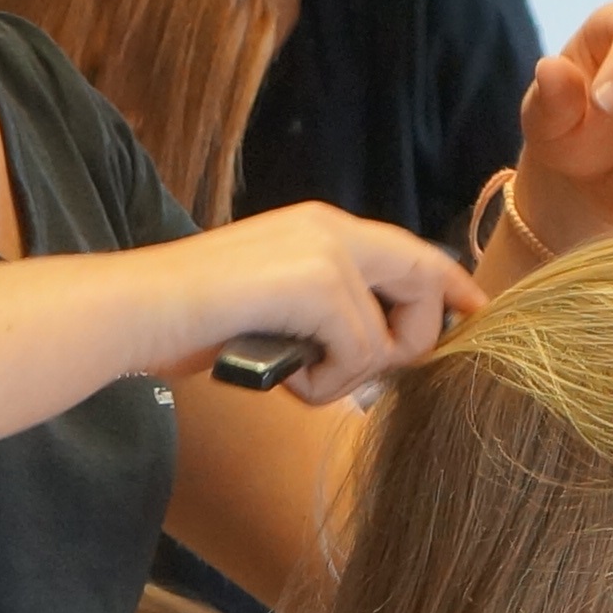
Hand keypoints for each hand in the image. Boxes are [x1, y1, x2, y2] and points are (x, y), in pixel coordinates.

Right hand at [165, 205, 480, 404]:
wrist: (137, 309)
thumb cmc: (191, 319)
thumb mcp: (273, 303)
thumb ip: (324, 309)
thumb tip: (374, 347)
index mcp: (320, 226)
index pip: (412, 251)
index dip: (450, 285)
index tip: (475, 312)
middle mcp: (331, 227)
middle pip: (427, 284)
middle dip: (409, 344)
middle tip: (350, 373)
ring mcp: (326, 251)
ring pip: (390, 337)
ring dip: (346, 378)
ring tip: (294, 375)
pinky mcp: (317, 283)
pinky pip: (360, 355)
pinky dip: (323, 386)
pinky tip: (281, 376)